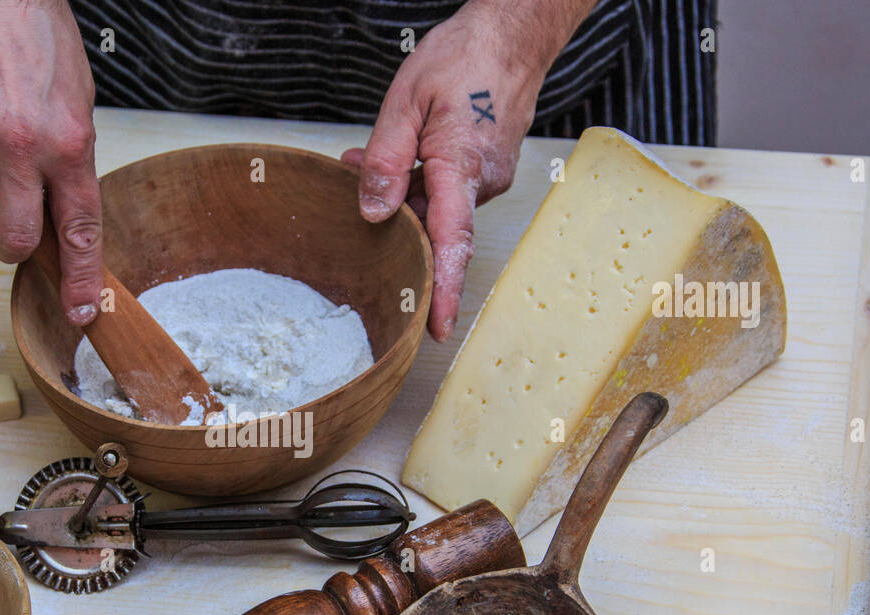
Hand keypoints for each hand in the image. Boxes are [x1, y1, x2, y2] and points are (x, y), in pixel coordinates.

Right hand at [0, 0, 100, 324]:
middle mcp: (22, 148)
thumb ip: (68, 166)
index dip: (82, 279)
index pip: (80, 230)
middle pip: (17, 240)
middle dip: (12, 246)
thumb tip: (61, 222)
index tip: (82, 311)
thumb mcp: (76, 107)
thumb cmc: (39, 44)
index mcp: (69, 145)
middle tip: (10, 231)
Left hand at [343, 0, 591, 340]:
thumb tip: (372, 211)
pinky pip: (447, 192)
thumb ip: (386, 157)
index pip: (452, 242)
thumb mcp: (408, 99)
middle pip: (434, 229)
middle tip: (356, 204)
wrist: (514, 31)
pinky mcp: (488, 170)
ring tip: (362, 163)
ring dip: (400, 198)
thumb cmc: (465, 55)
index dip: (444, 289)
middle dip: (394, 228)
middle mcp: (483, 182)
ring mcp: (489, 178)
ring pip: (436, 209)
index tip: (437, 328)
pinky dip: (417, 185)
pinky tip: (392, 162)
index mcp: (462, 167)